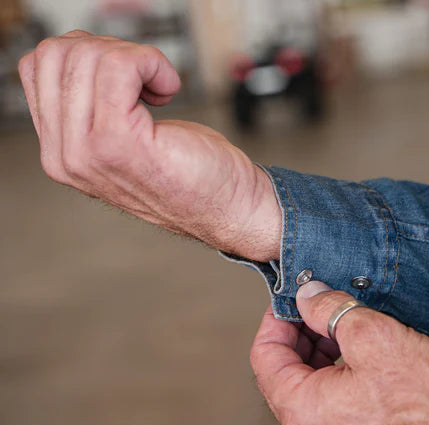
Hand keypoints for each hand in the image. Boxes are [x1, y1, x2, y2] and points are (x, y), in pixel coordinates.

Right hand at [18, 31, 280, 261]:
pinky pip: (119, 66)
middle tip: (145, 81)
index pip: (39, 67)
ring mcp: (88, 152)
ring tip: (158, 90)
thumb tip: (81, 55)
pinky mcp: (120, 142)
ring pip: (87, 56)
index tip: (128, 81)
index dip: (90, 57)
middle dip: (110, 51)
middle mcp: (66, 158)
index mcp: (60, 154)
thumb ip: (90, 109)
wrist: (228, 208)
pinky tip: (168, 89)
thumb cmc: (188, 174)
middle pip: (58, 56)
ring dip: (135, 59)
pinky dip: (151, 63)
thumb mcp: (123, 139)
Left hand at [251, 281, 428, 424]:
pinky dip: (337, 376)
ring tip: (348, 327)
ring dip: (321, 354)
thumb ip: (329, 310)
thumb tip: (307, 295)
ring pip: (310, 389)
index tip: (292, 299)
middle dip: (301, 335)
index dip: (275, 320)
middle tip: (322, 307)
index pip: (264, 356)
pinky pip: (331, 406)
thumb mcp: (373, 335)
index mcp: (301, 410)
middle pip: (285, 374)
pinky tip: (363, 356)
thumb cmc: (424, 400)